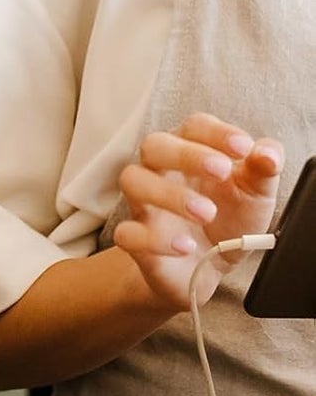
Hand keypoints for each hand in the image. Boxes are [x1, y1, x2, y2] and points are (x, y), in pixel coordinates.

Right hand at [113, 113, 282, 310]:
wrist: (209, 268)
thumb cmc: (230, 221)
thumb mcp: (256, 194)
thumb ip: (263, 170)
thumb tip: (268, 154)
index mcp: (191, 153)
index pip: (193, 127)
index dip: (216, 132)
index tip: (243, 148)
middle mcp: (161, 172)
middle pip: (154, 145)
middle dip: (186, 155)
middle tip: (221, 172)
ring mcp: (144, 204)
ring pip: (133, 181)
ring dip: (169, 194)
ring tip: (206, 214)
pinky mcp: (135, 238)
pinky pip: (127, 232)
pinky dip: (154, 240)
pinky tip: (184, 246)